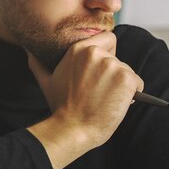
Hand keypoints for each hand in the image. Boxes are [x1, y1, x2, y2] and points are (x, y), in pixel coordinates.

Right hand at [27, 32, 143, 168]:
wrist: (73, 129)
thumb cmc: (61, 108)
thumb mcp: (47, 81)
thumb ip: (38, 63)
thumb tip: (29, 51)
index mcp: (79, 49)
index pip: (108, 39)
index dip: (108, 53)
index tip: (100, 72)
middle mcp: (97, 53)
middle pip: (119, 58)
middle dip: (114, 74)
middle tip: (101, 92)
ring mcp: (113, 65)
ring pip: (128, 71)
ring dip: (122, 86)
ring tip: (106, 100)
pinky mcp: (127, 79)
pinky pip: (138, 83)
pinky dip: (133, 94)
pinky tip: (118, 103)